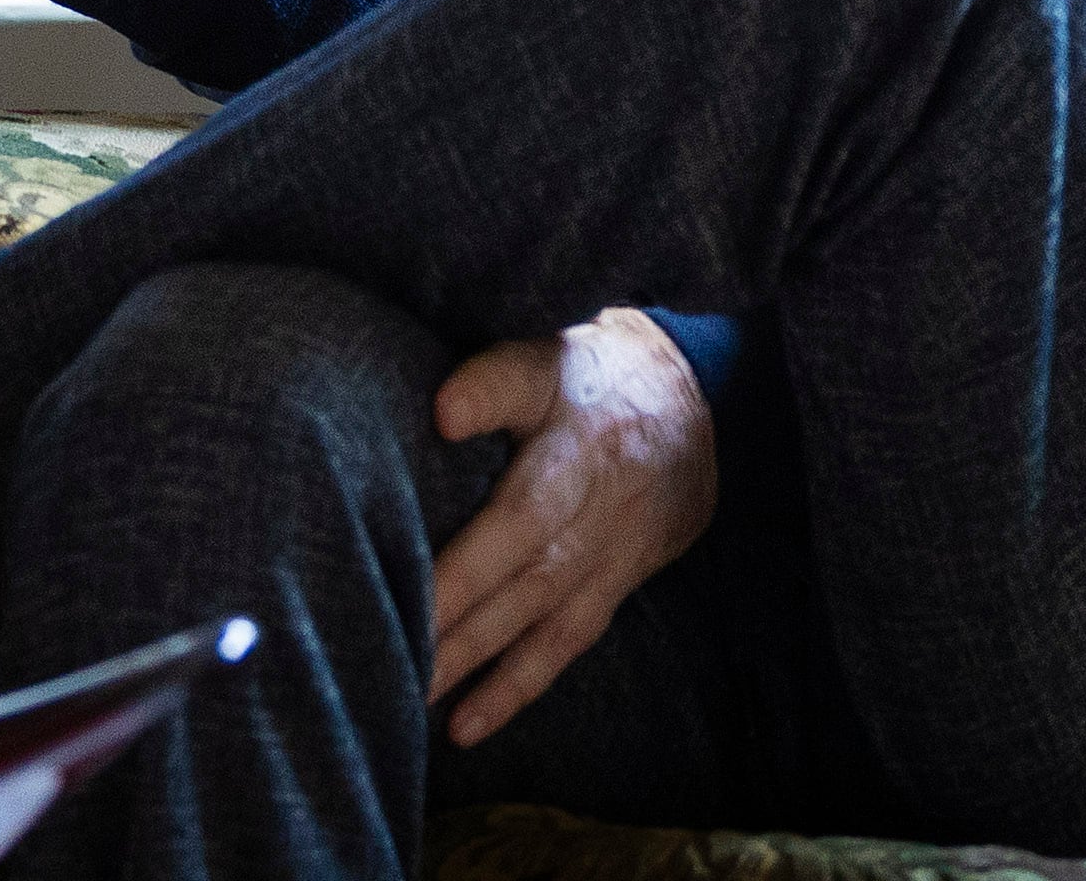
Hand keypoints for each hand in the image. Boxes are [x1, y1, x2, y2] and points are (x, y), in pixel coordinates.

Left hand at [429, 309, 716, 748]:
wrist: (695, 404)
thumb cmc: (596, 380)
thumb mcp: (548, 361)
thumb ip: (493, 383)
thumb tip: (442, 413)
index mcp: (573, 459)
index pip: (515, 520)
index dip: (463, 567)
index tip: (404, 597)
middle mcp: (592, 518)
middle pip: (520, 583)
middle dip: (455, 631)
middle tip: (390, 669)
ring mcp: (605, 560)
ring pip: (537, 622)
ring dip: (477, 667)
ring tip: (414, 702)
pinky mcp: (613, 586)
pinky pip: (565, 644)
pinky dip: (518, 686)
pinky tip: (468, 724)